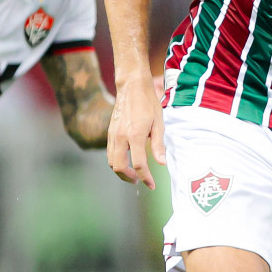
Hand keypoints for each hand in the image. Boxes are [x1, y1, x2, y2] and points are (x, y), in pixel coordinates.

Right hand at [107, 72, 166, 188]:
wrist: (132, 86)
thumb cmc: (148, 103)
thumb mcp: (158, 123)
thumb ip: (158, 145)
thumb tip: (161, 163)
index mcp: (135, 135)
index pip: (139, 164)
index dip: (146, 178)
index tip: (152, 185)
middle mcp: (121, 136)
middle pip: (119, 167)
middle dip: (129, 178)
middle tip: (140, 180)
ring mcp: (113, 134)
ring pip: (111, 161)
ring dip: (121, 171)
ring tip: (133, 174)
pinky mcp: (110, 132)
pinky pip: (110, 152)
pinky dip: (117, 161)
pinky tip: (127, 160)